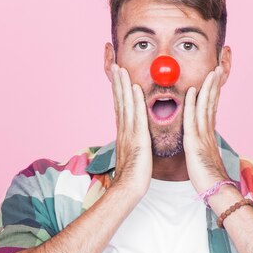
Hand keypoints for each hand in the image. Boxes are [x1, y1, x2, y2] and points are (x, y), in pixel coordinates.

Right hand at [109, 64, 151, 201]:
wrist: (129, 188)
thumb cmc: (133, 174)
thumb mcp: (133, 153)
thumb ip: (134, 142)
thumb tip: (135, 137)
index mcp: (124, 132)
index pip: (121, 106)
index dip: (119, 91)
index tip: (118, 77)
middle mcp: (124, 129)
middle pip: (119, 101)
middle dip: (117, 82)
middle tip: (116, 65)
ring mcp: (129, 132)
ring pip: (125, 104)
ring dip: (123, 85)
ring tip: (121, 68)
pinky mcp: (136, 138)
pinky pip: (135, 115)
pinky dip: (134, 101)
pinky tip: (134, 87)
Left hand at [183, 65, 231, 194]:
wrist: (216, 191)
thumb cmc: (208, 178)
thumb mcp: (204, 158)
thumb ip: (203, 147)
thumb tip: (202, 144)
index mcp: (208, 135)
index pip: (211, 109)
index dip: (213, 93)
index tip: (215, 79)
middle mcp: (207, 132)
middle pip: (212, 103)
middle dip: (215, 85)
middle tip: (217, 68)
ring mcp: (202, 136)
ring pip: (205, 107)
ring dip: (208, 88)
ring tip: (211, 72)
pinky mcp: (195, 143)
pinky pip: (193, 120)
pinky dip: (192, 105)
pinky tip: (191, 92)